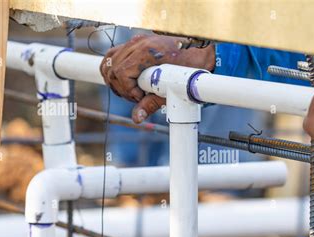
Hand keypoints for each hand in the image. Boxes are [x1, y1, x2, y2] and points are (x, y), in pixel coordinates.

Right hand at [100, 34, 215, 122]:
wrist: (204, 50)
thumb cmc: (193, 67)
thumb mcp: (174, 88)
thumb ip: (152, 103)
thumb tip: (137, 117)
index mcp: (147, 52)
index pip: (121, 73)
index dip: (129, 90)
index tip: (141, 98)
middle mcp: (139, 43)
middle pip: (113, 68)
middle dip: (122, 88)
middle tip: (137, 98)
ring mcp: (137, 41)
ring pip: (110, 60)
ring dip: (116, 79)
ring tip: (133, 90)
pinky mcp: (137, 42)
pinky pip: (116, 54)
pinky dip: (115, 68)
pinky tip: (128, 81)